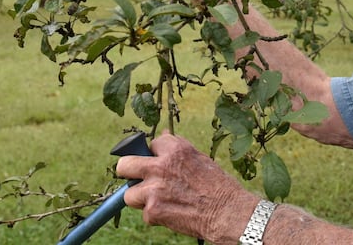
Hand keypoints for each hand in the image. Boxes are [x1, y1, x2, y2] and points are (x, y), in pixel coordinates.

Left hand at [116, 132, 258, 241]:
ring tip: (162, 201)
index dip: (155, 156)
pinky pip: (145, 213)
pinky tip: (173, 213)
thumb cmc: (218, 185)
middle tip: (138, 180)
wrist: (228, 212)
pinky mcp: (153, 210)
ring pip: (129, 194)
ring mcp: (154, 189)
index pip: (151, 145)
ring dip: (142, 199)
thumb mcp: (199, 158)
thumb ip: (177, 149)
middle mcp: (161, 166)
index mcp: (175, 149)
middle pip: (124, 165)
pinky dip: (156, 216)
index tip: (160, 163)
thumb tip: (163, 136)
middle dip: (129, 172)